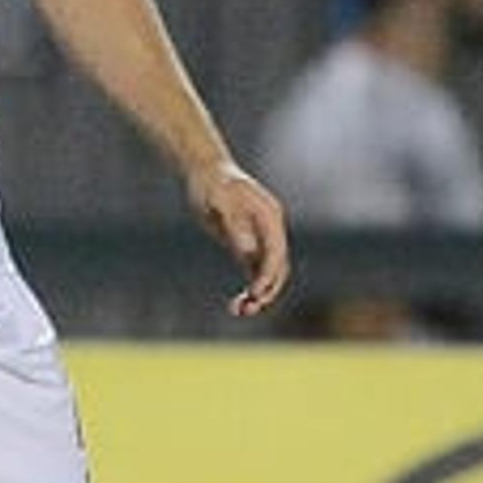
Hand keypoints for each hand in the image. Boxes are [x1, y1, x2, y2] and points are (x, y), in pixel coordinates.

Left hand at [193, 159, 291, 318]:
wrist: (205, 171)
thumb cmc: (211, 183)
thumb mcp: (217, 201)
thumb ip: (233, 225)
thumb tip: (248, 252)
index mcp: (269, 216)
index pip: (276, 252)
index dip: (268, 275)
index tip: (255, 294)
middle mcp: (271, 229)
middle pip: (278, 267)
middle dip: (265, 291)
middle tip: (246, 310)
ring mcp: (262, 238)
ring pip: (268, 274)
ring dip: (258, 295)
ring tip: (237, 311)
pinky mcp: (249, 245)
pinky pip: (255, 273)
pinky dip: (250, 289)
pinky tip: (236, 305)